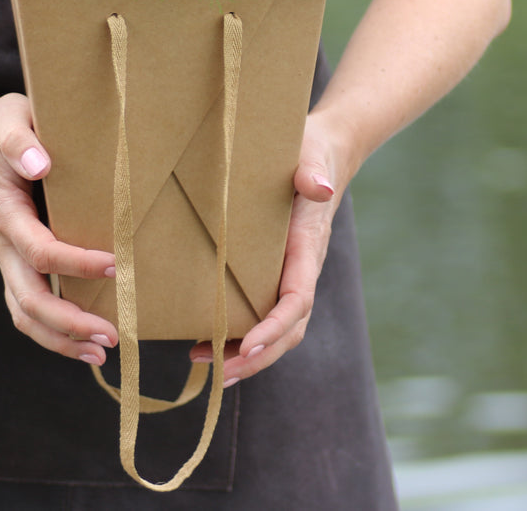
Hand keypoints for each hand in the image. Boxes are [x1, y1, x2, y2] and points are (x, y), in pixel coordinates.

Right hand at [0, 92, 119, 364]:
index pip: (39, 249)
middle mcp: (2, 243)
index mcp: (4, 213)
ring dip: (61, 338)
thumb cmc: (3, 127)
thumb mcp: (9, 120)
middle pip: (29, 298)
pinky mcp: (16, 264)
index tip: (115, 264)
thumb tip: (40, 163)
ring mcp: (7, 258)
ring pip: (25, 313)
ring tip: (102, 351)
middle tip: (112, 333)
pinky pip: (29, 307)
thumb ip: (21, 140)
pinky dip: (55, 331)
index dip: (76, 263)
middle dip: (69, 322)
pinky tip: (85, 341)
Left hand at [188, 109, 357, 383]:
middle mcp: (300, 269)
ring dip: (245, 355)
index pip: (297, 299)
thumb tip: (321, 188)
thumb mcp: (310, 156)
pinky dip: (237, 335)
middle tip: (221, 373)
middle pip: (288, 330)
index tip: (248, 344)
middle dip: (258, 356)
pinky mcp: (272, 273)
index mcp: (307, 248)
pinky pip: (260, 313)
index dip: (274, 326)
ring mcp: (287, 275)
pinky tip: (205, 342)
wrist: (321, 153)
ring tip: (206, 367)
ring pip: (275, 329)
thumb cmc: (311, 153)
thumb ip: (312, 173)